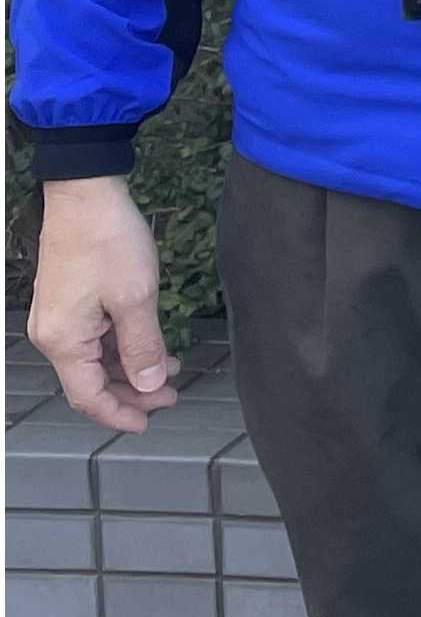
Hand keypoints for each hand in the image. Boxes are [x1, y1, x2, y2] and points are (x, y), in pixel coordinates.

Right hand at [27, 177, 179, 432]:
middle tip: (172, 395)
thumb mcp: (135, 297)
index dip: (119, 414)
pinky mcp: (69, 301)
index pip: (87, 397)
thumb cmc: (108, 242)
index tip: (150, 422)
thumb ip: (142, 346)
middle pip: (90, 381)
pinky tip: (151, 344)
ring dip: (130, 368)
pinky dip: (122, 345)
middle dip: (131, 392)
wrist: (85, 194)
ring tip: (170, 370)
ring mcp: (59, 317)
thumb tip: (150, 385)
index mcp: (62, 341)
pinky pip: (94, 337)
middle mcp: (53, 335)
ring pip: (95, 359)